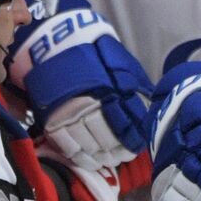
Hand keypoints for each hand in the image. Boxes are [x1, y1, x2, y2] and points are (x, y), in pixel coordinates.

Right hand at [8, 0, 152, 170]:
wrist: (54, 39)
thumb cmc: (92, 49)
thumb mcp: (118, 60)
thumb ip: (133, 83)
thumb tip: (149, 100)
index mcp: (109, 91)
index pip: (125, 123)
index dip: (131, 139)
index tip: (136, 147)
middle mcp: (90, 104)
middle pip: (107, 137)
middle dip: (117, 150)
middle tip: (123, 157)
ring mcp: (69, 112)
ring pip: (88, 144)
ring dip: (100, 156)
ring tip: (108, 161)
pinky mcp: (51, 116)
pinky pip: (66, 144)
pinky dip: (78, 156)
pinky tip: (88, 161)